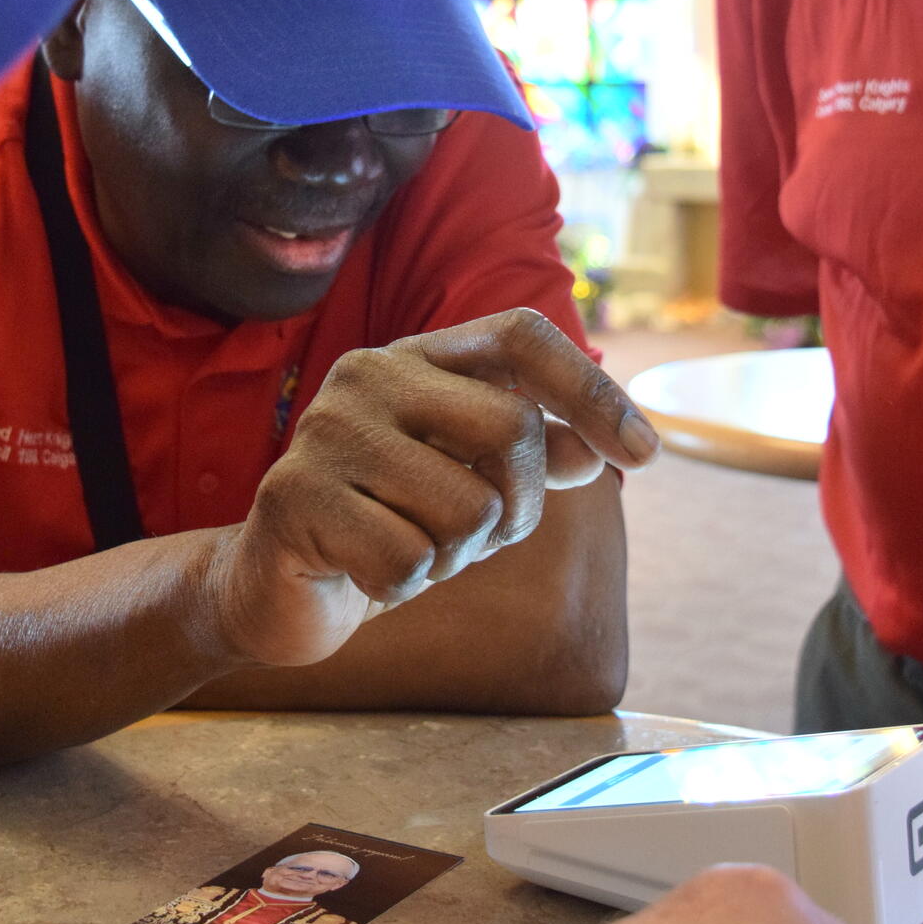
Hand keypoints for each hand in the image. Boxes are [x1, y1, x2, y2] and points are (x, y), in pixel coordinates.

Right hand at [206, 308, 658, 665]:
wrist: (276, 584)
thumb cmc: (387, 524)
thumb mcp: (472, 485)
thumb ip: (535, 457)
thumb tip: (607, 446)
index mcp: (418, 357)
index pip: (522, 336)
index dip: (592, 390)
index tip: (646, 456)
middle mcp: (369, 375)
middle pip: (512, 432)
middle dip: (519, 508)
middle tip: (481, 537)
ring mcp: (327, 433)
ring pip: (467, 510)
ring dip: (455, 557)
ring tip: (411, 550)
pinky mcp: (295, 499)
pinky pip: (408, 563)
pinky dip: (404, 586)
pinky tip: (366, 573)